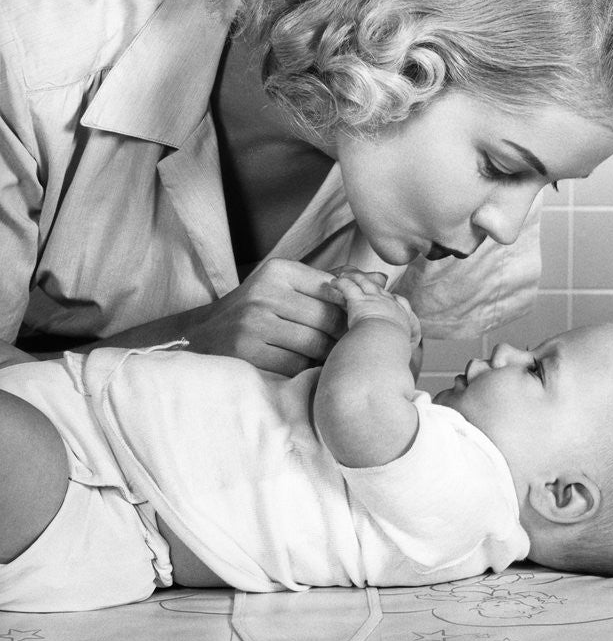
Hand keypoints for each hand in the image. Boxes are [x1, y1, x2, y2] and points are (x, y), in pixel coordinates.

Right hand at [190, 258, 347, 374]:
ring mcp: (253, 322)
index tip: (353, 323)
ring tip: (326, 359)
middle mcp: (265, 292)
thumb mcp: (287, 286)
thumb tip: (382, 278)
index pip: (334, 290)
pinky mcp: (246, 351)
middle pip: (328, 320)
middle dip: (341, 337)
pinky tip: (302, 368)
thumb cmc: (258, 310)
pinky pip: (294, 366)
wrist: (204, 335)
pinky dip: (303, 370)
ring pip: (314, 345)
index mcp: (279, 270)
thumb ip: (332, 283)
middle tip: (347, 347)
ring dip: (324, 357)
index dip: (349, 311)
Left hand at [326, 270, 421, 347]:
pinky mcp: (359, 301)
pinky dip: (340, 282)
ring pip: (364, 282)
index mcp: (401, 317)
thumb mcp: (402, 352)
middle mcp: (389, 304)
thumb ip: (398, 354)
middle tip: (363, 280)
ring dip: (354, 277)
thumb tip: (395, 371)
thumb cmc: (393, 352)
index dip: (391, 298)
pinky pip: (348, 286)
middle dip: (370, 283)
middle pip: (379, 288)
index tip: (388, 297)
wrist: (386, 345)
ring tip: (345, 275)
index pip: (398, 302)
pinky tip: (333, 283)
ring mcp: (374, 300)